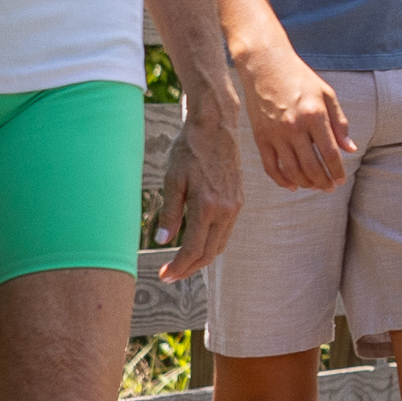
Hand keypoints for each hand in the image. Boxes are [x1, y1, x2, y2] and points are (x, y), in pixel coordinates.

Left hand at [152, 109, 244, 281]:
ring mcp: (236, 205)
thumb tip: (162, 241)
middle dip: (189, 268)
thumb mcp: (173, 179)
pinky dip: (211, 242)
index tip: (164, 275)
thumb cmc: (190, 148)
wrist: (216, 125)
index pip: (193, 249)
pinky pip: (226, 230)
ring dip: (201, 258)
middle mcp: (226, 210)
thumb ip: (170, 213)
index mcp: (208, 206)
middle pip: (209, 253)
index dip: (178, 266)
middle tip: (170, 275)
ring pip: (220, 244)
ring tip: (182, 263)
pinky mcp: (239, 199)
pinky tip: (198, 241)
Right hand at [242, 53, 352, 191]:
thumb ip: (340, 122)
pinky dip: (281, 180)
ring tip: (314, 186)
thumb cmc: (300, 78)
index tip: (341, 180)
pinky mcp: (260, 137)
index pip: (330, 154)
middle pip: (312, 167)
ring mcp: (275, 134)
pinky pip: (270, 166)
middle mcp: (295, 127)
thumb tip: (350, 149)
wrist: (265, 65)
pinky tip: (292, 185)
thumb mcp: (326, 94)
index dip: (337, 171)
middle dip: (323, 182)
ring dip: (305, 184)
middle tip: (330, 188)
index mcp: (315, 115)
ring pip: (292, 171)